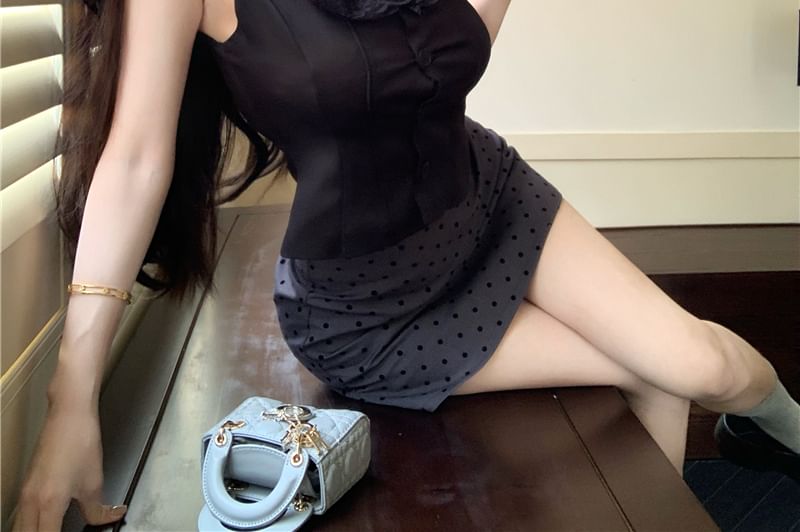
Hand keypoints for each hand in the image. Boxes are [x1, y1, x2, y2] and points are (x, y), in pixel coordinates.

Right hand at [11, 402, 127, 531]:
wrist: (68, 415)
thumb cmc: (80, 441)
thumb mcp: (94, 481)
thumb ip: (98, 510)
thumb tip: (107, 518)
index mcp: (48, 504)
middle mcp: (31, 501)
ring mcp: (26, 493)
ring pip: (22, 528)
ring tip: (57, 530)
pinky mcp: (27, 486)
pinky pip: (24, 515)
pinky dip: (34, 524)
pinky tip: (49, 523)